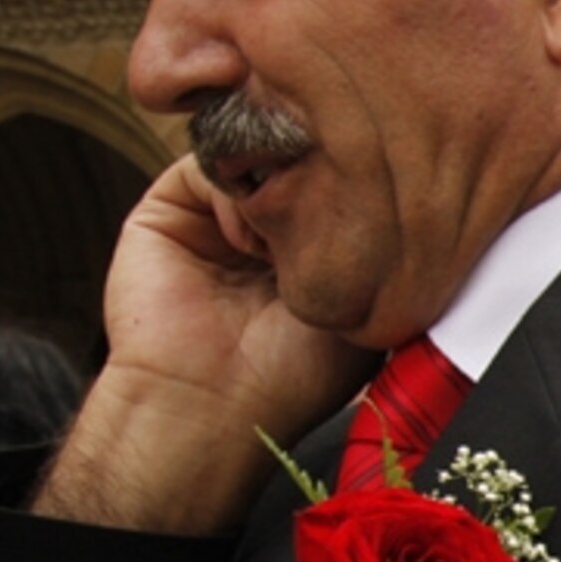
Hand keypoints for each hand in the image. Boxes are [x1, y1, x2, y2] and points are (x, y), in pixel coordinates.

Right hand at [40, 157, 372, 534]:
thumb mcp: (362, 305)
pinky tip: (249, 245)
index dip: (361, 185)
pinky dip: (237, 194)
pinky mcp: (171, 208)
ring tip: (287, 249)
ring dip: (280, 190)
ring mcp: (219, 216)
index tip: (378, 203)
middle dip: (320, 176)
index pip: (341, 186)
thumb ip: (374, 242)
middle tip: (332, 215)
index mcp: (314, 250)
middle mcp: (268, 230)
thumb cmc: (296, 375)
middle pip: (299, 161)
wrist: (213, 405)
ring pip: (257, 157)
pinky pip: (209, 163)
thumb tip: (388, 179)